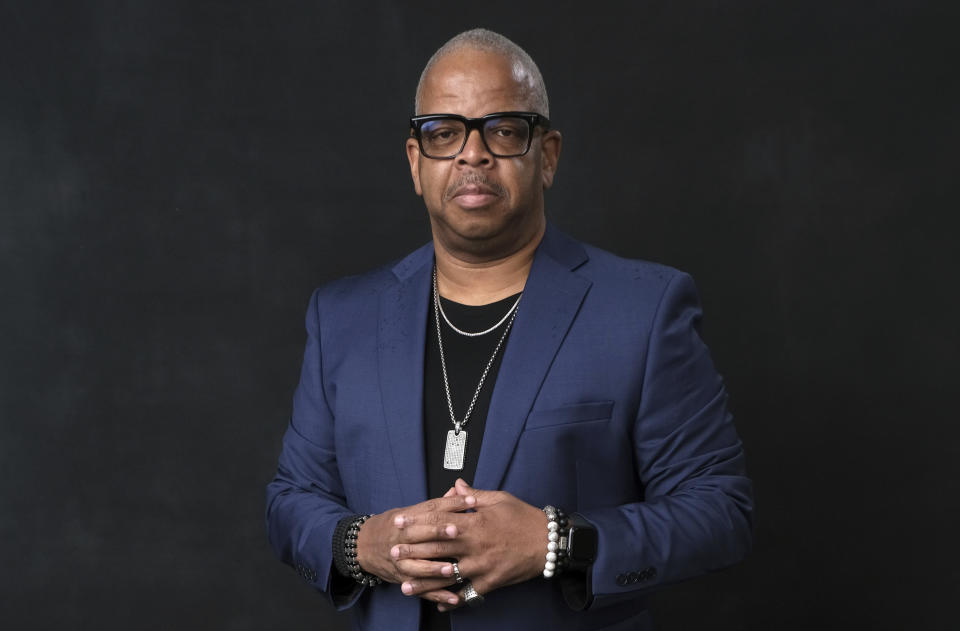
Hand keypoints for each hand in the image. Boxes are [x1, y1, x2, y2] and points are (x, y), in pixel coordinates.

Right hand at [354, 493, 476, 606]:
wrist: (362, 546)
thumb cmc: (392, 526)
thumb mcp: (410, 511)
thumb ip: (436, 505)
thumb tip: (459, 490)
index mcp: (406, 518)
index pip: (429, 509)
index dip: (450, 504)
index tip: (470, 501)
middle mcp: (401, 539)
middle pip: (420, 534)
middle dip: (438, 532)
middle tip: (457, 531)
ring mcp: (400, 561)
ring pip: (417, 566)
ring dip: (434, 568)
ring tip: (452, 569)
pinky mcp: (403, 579)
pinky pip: (421, 589)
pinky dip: (437, 595)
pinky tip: (453, 598)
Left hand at [394, 478, 546, 610]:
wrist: (548, 543)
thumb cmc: (523, 518)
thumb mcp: (499, 499)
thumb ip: (474, 495)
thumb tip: (456, 486)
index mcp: (474, 522)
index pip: (438, 521)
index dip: (416, 522)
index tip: (399, 523)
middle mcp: (474, 546)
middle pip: (437, 549)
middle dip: (412, 551)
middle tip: (392, 552)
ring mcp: (481, 567)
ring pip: (447, 576)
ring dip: (425, 582)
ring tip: (405, 586)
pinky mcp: (490, 583)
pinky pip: (467, 594)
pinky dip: (452, 600)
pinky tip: (439, 604)